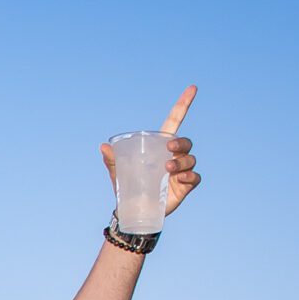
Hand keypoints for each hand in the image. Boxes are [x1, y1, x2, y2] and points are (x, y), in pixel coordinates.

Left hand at [100, 84, 199, 218]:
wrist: (133, 212)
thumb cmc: (127, 187)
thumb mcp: (118, 173)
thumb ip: (112, 159)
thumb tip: (103, 146)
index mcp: (159, 147)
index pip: (175, 121)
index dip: (183, 104)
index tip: (192, 88)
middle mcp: (173, 156)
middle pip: (185, 142)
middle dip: (181, 142)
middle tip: (169, 148)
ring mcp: (181, 171)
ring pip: (190, 159)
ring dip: (182, 161)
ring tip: (168, 168)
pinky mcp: (185, 186)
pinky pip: (195, 178)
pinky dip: (190, 176)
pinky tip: (180, 178)